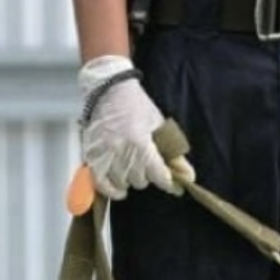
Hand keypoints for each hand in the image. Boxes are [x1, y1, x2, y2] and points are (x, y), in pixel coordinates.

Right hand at [77, 55, 181, 200]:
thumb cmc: (135, 105)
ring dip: (130, 179)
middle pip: (140, 180)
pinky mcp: (91, 155)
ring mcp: (104, 154)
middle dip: (146, 175)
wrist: (108, 90)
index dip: (167, 181)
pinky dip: (110, 190)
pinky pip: (100, 183)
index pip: (157, 173)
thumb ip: (173, 154)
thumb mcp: (159, 126)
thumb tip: (187, 176)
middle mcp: (121, 150)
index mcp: (140, 141)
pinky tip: (119, 190)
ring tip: (131, 170)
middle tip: (147, 165)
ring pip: (122, 182)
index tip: (172, 185)